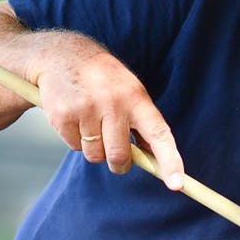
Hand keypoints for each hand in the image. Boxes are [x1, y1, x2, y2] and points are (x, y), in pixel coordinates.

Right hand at [29, 36, 185, 188]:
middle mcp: (113, 103)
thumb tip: (157, 160)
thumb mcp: (130, 92)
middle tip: (116, 155)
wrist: (62, 55)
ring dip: (94, 149)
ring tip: (91, 123)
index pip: (159, 134)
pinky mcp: (63, 116)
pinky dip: (76, 140)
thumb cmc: (104, 80)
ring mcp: (86, 109)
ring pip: (95, 155)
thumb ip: (144, 124)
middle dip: (119, 163)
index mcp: (136, 98)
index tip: (176, 184)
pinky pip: (75, 147)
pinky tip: (75, 117)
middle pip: (119, 156)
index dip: (169, 160)